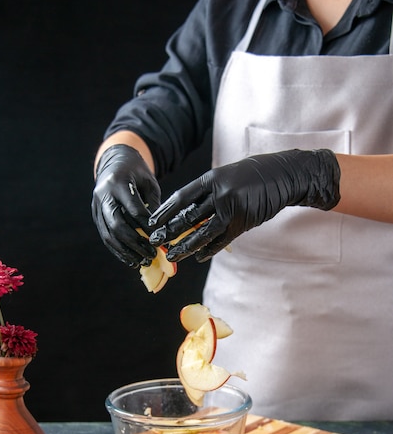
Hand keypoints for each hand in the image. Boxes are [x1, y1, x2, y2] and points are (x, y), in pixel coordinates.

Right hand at [92, 144, 160, 266]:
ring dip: (127, 251)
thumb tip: (162, 232)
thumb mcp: (149, 182)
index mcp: (118, 182)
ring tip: (143, 261)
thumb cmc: (137, 172)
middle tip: (152, 254)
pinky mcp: (95, 216)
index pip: (133, 209)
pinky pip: (106, 237)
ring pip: (109, 235)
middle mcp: (103, 195)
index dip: (147, 226)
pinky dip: (118, 251)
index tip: (160, 238)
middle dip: (136, 242)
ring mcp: (96, 206)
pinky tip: (131, 260)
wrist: (114, 162)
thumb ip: (154, 205)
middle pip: (117, 225)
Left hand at [148, 149, 339, 261]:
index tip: (151, 222)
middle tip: (155, 241)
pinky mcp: (243, 223)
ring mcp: (231, 209)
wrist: (282, 176)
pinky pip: (221, 240)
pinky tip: (197, 257)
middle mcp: (219, 193)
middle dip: (169, 231)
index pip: (181, 198)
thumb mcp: (225, 176)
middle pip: (188, 216)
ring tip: (171, 255)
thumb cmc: (250, 176)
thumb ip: (207, 193)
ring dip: (184, 246)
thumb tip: (185, 213)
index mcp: (211, 179)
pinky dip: (208, 250)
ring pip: (202, 232)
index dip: (165, 211)